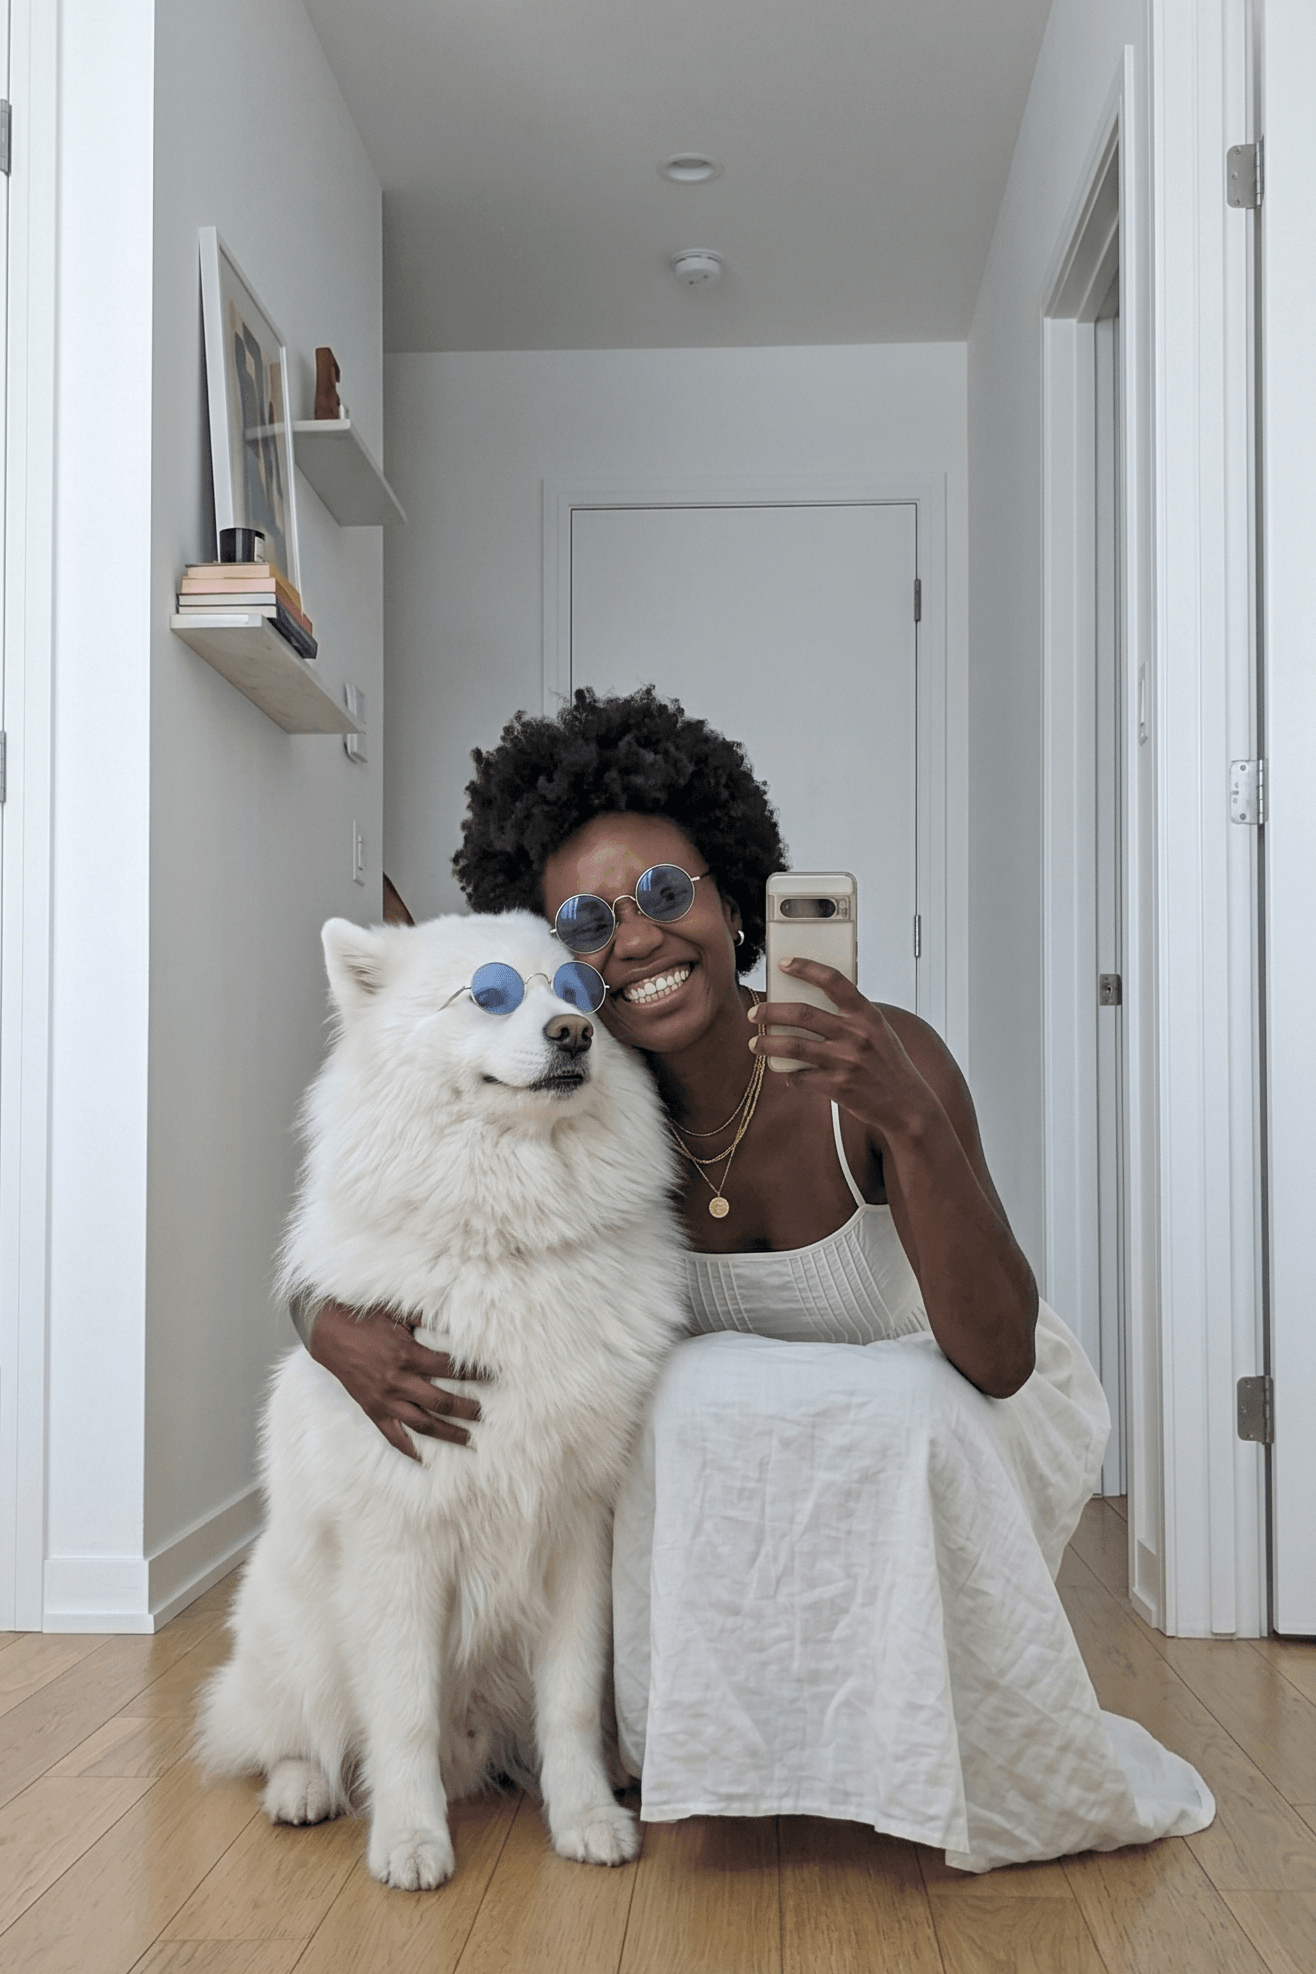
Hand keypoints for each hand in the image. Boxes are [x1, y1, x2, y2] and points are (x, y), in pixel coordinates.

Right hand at [309, 1301, 488, 1460]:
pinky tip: (424, 1460)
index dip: (475, 1373)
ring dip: (448, 1433)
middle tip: (487, 1415)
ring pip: (423, 1424)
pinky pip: (393, 1436)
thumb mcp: (398, 1312)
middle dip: (468, 1410)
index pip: (451, 1369)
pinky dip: (409, 1450)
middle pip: (443, 1402)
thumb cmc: (365, 1319)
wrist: (329, 1334)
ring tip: (469, 1440)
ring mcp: (385, 1400)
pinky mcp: (373, 1410)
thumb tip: (457, 1317)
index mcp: (408, 1355)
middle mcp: (399, 1381)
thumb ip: (427, 1318)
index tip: (494, 1376)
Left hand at [748, 958, 940, 1141]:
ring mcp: (847, 1061)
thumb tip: (806, 1005)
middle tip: (755, 1014)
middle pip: (802, 1013)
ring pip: (794, 1046)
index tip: (783, 963)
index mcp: (866, 1015)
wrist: (907, 1103)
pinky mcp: (839, 1086)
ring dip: (768, 1044)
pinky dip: (789, 1076)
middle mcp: (856, 1034)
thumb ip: (849, 1018)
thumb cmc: (887, 1063)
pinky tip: (786, 1074)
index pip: (833, 981)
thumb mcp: (877, 1032)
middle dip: (772, 1011)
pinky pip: (801, 1078)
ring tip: (754, 1044)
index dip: (806, 968)